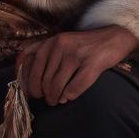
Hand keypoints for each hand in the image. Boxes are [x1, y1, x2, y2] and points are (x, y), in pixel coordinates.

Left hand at [15, 25, 138, 105]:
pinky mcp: (92, 64)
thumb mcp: (61, 41)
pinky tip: (70, 97)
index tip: (29, 93)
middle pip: (44, 78)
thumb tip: (25, 75)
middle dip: (44, 94)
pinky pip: (75, 87)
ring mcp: (76, 54)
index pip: (31, 63)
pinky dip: (70, 95)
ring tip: (57, 100)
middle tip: (47, 100)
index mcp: (52, 41)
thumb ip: (43, 52)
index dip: (27, 81)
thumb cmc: (84, 44)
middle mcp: (61, 46)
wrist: (114, 37)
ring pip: (57, 85)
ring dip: (55, 97)